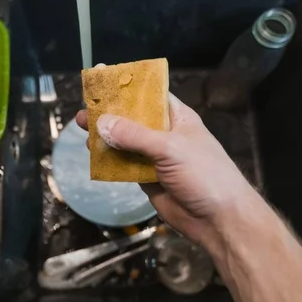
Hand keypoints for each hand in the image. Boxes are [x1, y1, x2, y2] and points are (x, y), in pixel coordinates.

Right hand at [76, 92, 257, 244]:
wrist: (219, 219)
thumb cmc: (205, 175)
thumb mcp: (170, 148)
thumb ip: (135, 136)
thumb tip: (102, 124)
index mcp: (177, 117)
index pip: (149, 95)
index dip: (126, 88)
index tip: (102, 81)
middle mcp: (165, 134)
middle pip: (132, 119)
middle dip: (109, 115)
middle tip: (84, 112)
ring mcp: (155, 157)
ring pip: (125, 143)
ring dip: (105, 138)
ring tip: (82, 131)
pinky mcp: (147, 178)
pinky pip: (124, 165)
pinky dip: (109, 161)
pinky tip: (93, 155)